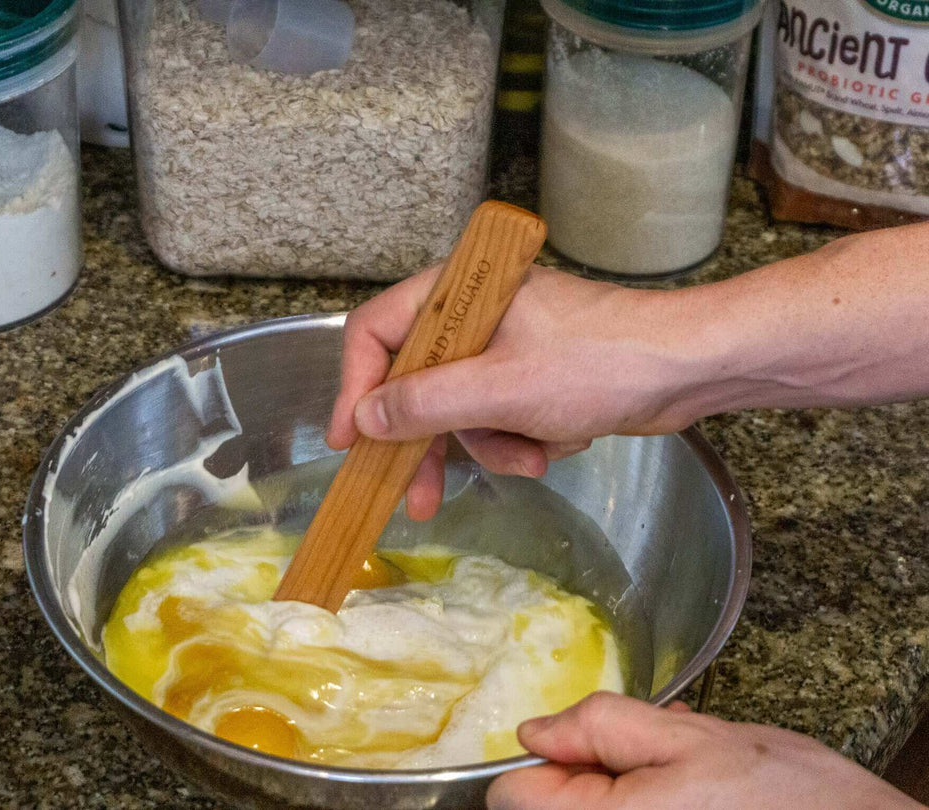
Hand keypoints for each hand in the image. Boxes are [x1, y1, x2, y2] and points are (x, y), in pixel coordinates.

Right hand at [326, 264, 707, 519]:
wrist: (687, 368)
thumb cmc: (599, 361)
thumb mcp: (500, 388)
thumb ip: (425, 403)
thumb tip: (366, 416)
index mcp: (459, 292)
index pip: (378, 333)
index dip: (355, 386)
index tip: (349, 440)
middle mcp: (474, 315)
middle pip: (417, 383)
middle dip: (429, 442)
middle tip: (416, 495)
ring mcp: (504, 347)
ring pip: (461, 411)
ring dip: (493, 444)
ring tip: (532, 456)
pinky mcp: (532, 376)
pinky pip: (500, 419)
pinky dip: (523, 439)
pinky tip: (557, 441)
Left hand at [487, 692, 923, 809]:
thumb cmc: (786, 796)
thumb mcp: (690, 738)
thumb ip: (600, 727)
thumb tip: (533, 731)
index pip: (513, 794)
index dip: (545, 758)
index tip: (587, 745)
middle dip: (585, 775)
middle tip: (649, 760)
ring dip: (618, 791)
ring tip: (678, 780)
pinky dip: (642, 806)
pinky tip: (688, 799)